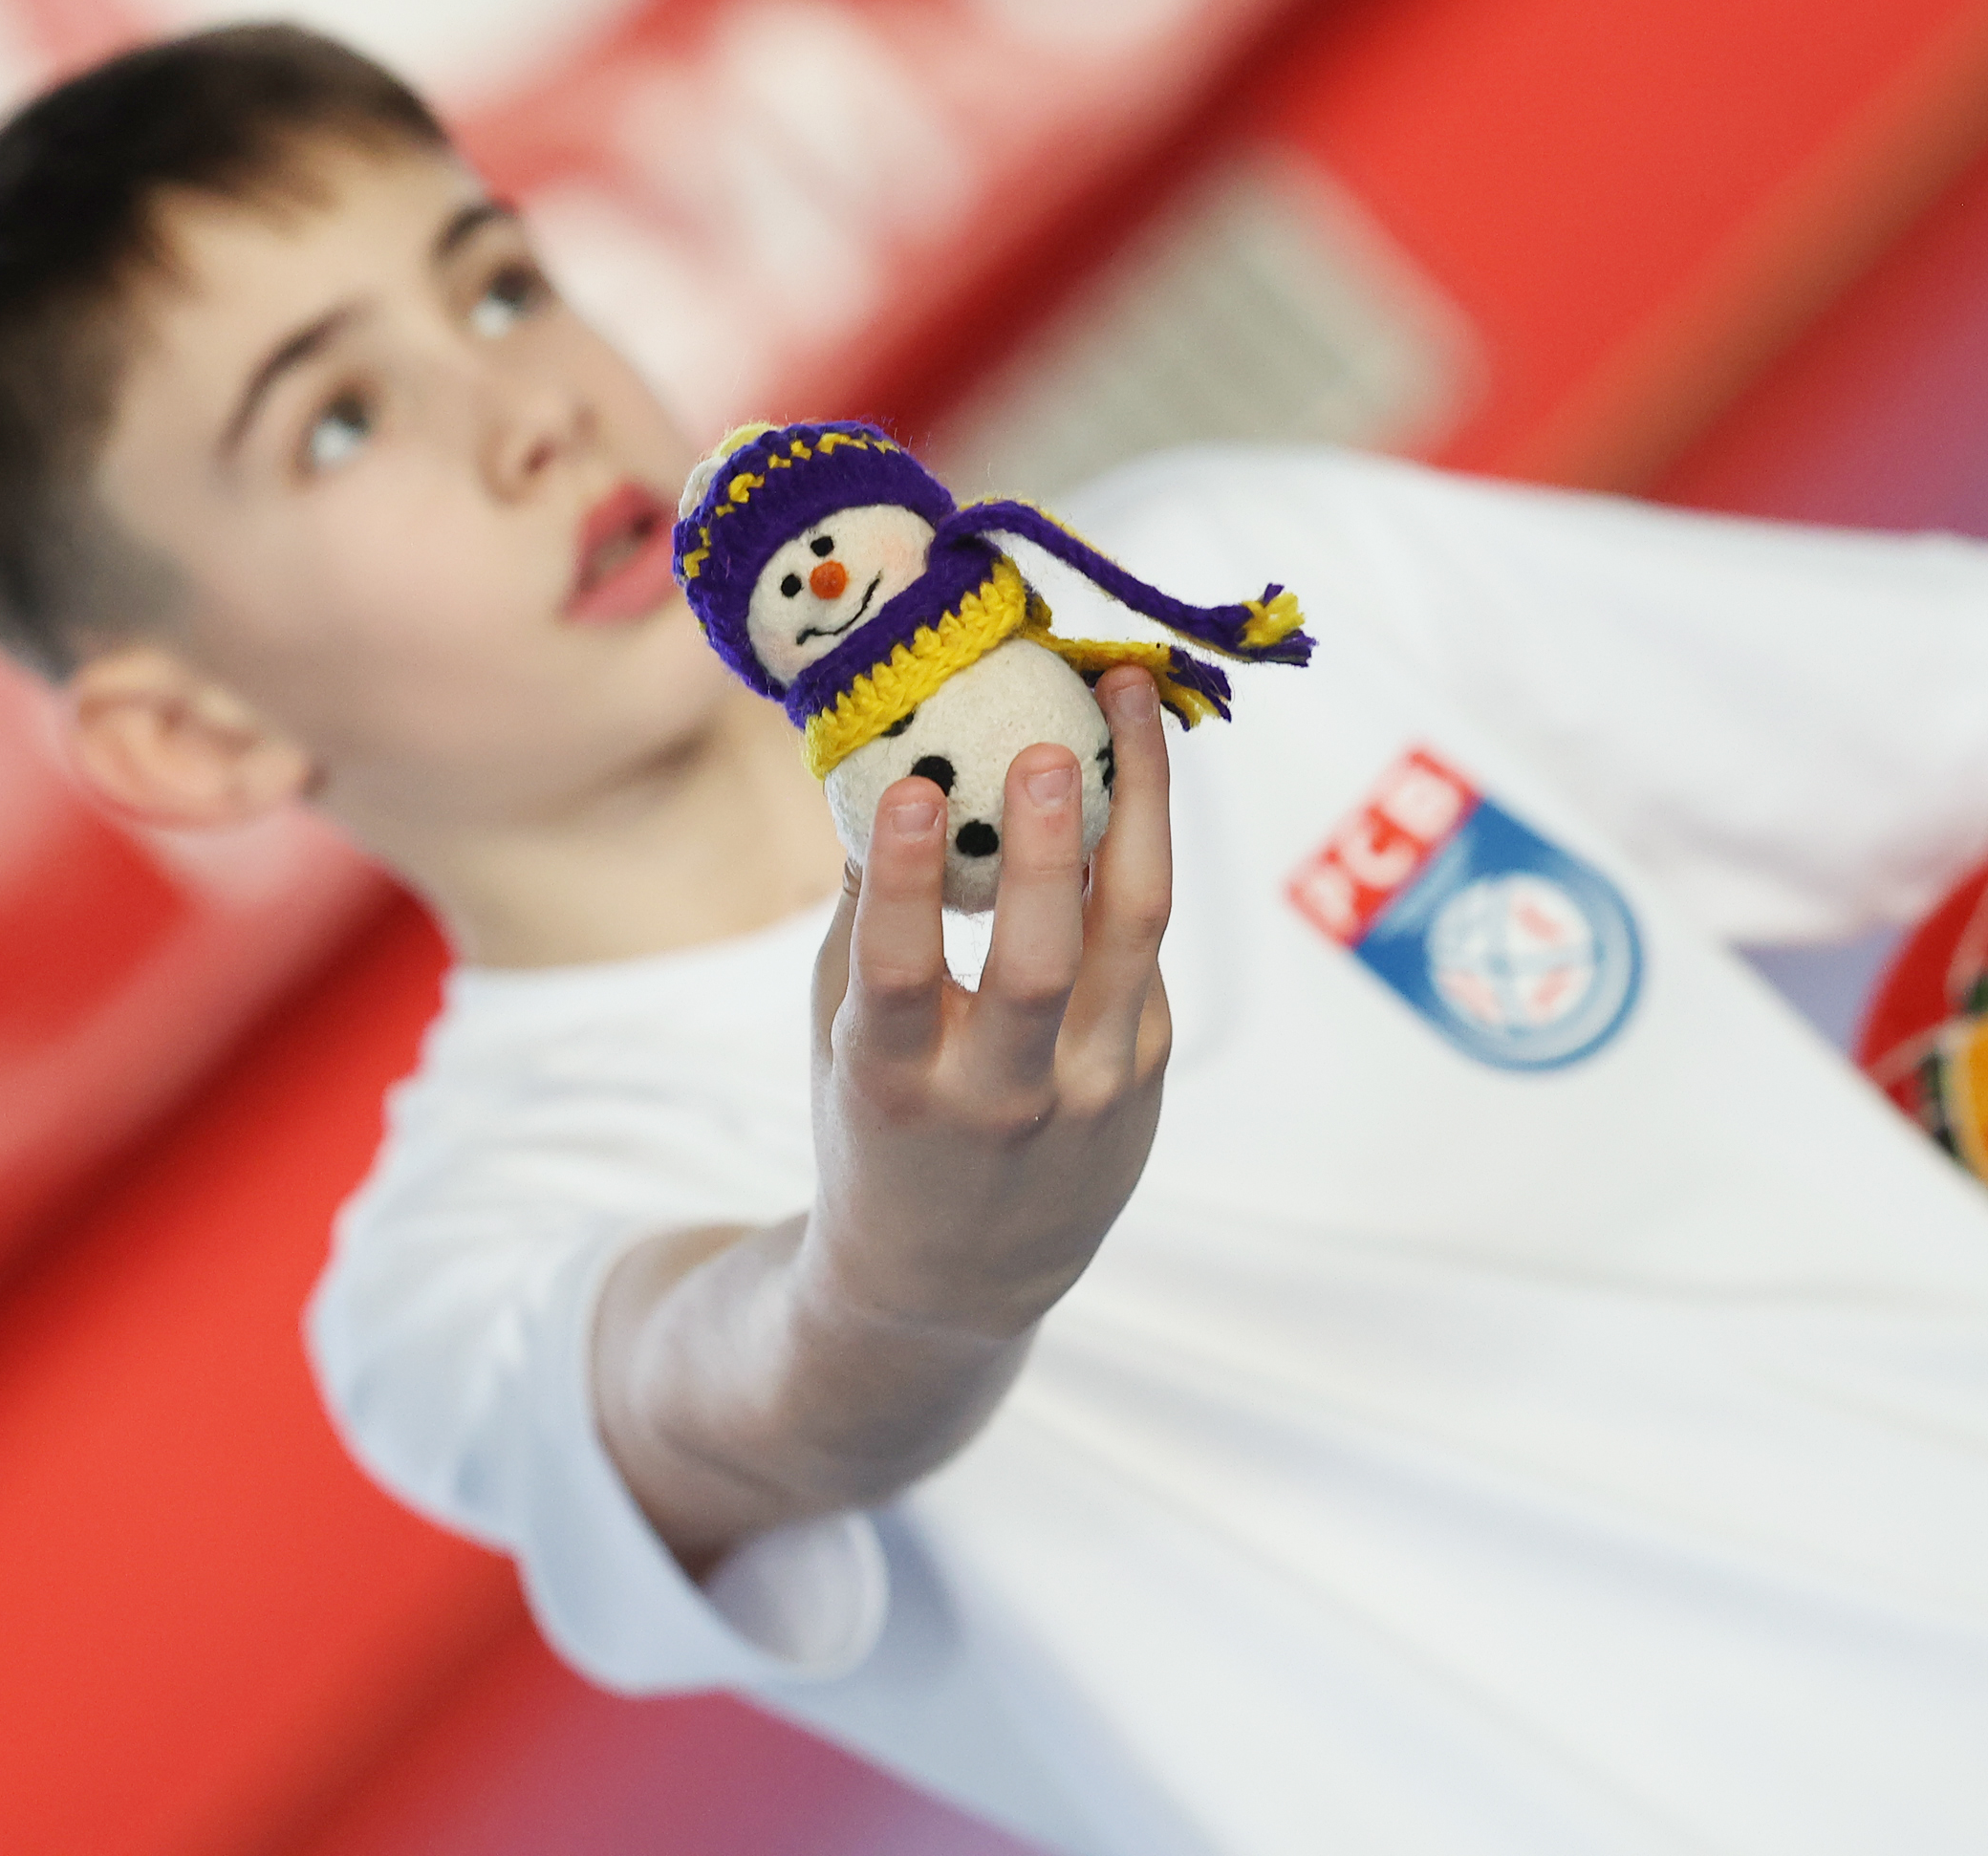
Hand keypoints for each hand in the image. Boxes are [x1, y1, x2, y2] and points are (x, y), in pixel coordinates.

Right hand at [800, 666, 1177, 1345]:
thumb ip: (864, 923)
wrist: (950, 1282)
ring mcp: (1089, 1088)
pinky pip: (1145, 942)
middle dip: (1049, 845)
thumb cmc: (880, 1126)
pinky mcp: (1147, 1070)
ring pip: (1132, 933)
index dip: (910, 881)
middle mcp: (1000, 1092)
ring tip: (1131, 705)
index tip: (917, 790)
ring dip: (1139, 809)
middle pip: (1041, 961)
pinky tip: (1128, 769)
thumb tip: (876, 770)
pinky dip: (1134, 849)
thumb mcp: (841, 1044)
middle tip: (1052, 743)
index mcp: (894, 1082)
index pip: (901, 975)